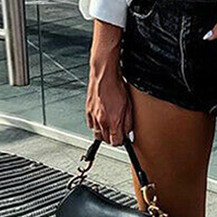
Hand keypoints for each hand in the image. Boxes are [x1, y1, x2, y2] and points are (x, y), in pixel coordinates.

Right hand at [86, 19, 133, 144]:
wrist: (104, 74)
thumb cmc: (116, 86)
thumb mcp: (129, 106)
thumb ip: (128, 123)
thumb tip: (129, 134)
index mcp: (112, 121)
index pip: (115, 142)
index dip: (121, 142)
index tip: (123, 138)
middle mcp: (101, 120)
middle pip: (105, 139)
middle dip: (112, 138)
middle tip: (118, 132)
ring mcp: (93, 116)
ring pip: (97, 133)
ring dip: (104, 133)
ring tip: (110, 126)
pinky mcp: (87, 110)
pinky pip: (90, 124)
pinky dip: (96, 125)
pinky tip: (102, 120)